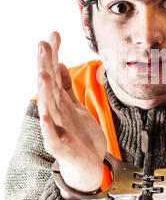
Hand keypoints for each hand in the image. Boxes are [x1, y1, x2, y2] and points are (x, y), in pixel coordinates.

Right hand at [38, 31, 106, 192]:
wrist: (88, 165)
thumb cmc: (81, 135)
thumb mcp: (75, 106)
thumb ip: (67, 87)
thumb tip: (61, 64)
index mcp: (61, 102)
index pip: (56, 74)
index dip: (54, 55)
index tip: (54, 34)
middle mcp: (56, 113)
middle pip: (50, 87)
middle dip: (46, 66)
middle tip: (43, 44)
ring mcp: (57, 129)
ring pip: (49, 107)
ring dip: (45, 91)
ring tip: (43, 74)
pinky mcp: (61, 147)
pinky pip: (52, 137)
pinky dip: (47, 127)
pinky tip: (45, 115)